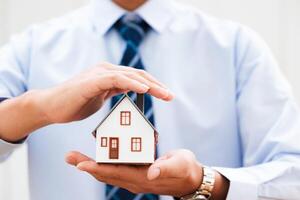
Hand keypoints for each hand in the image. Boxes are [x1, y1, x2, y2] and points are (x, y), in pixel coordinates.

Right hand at [37, 62, 172, 122]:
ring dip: (149, 84)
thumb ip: (113, 93)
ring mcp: (99, 74)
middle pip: (137, 75)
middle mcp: (106, 71)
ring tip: (163, 94)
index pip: (136, 78)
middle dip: (156, 85)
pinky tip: (143, 89)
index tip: (165, 95)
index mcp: (109, 75)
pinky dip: (131, 83)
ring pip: (130, 75)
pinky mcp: (92, 81)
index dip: (152, 85)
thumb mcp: (100, 99)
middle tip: (170, 96)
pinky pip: (116, 79)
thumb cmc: (75, 104)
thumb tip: (128, 97)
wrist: (52, 107)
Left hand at [65, 149, 202, 196]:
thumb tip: (151, 172)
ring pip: (108, 171)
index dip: (98, 168)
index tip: (80, 164)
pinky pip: (116, 168)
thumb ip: (165, 168)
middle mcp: (134, 180)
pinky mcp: (137, 172)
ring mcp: (134, 177)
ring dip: (91, 164)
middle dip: (87, 166)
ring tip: (76, 156)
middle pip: (106, 173)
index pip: (116, 173)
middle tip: (69, 156)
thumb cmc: (185, 169)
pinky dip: (103, 162)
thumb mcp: (178, 166)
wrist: (190, 177)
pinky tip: (98, 155)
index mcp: (143, 178)